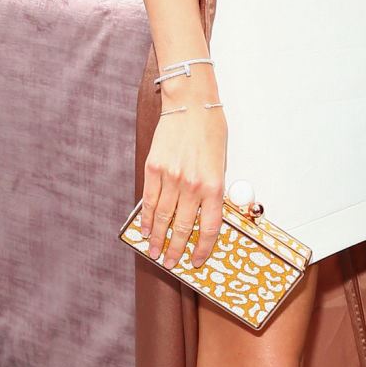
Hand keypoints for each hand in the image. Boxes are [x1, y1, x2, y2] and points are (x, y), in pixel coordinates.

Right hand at [141, 102, 227, 268]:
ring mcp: (170, 177)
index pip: (208, 228)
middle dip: (176, 249)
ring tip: (154, 252)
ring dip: (157, 238)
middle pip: (182, 227)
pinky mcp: (153, 168)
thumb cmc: (211, 130)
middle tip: (170, 263)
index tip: (196, 261)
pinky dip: (145, 218)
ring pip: (161, 217)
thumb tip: (202, 213)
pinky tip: (144, 229)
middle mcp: (191, 185)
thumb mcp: (221, 162)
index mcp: (214, 185)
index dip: (202, 248)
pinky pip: (148, 200)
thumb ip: (212, 189)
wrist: (191, 104)